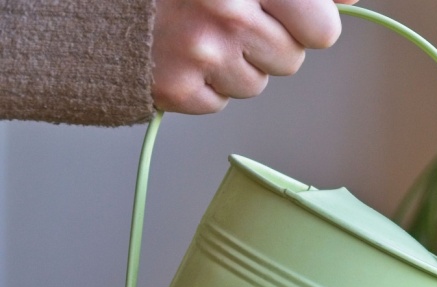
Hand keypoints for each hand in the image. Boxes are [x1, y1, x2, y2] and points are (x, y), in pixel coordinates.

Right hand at [152, 0, 359, 114]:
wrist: (89, 4)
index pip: (322, 26)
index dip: (307, 22)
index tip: (283, 11)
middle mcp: (227, 9)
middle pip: (294, 59)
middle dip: (273, 44)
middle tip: (233, 19)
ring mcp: (201, 51)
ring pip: (259, 82)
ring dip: (236, 62)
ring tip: (198, 30)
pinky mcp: (177, 87)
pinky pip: (221, 101)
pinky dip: (204, 82)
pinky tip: (179, 51)